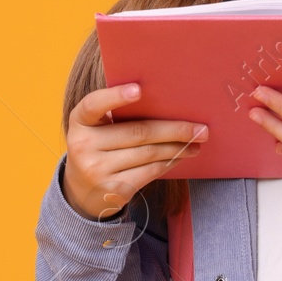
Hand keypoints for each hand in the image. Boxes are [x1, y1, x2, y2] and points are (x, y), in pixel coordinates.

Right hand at [63, 83, 207, 221]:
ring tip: (197, 143)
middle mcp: (83, 145)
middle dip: (174, 129)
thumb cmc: (98, 147)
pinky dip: (169, 162)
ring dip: (178, 147)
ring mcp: (96, 170)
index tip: (139, 89)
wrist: (82, 190)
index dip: (115, 96)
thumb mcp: (97, 128)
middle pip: (138, 132)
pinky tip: (180, 156)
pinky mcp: (113, 189)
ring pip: (149, 153)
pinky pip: (149, 171)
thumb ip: (118, 115)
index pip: (93, 104)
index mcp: (79, 121)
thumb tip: (169, 106)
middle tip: (201, 128)